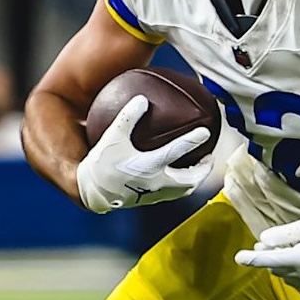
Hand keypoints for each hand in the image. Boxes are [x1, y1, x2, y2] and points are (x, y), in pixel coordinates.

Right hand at [75, 95, 212, 213]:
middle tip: (208, 156)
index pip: (177, 151)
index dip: (193, 141)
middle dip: (203, 169)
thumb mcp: (112, 137)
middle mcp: (156, 183)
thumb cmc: (101, 163)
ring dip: (194, 179)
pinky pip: (171, 194)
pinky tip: (175, 175)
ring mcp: (154, 194)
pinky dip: (180, 185)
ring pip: (183, 190)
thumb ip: (127, 117)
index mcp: (149, 165)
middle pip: (190, 179)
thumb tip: (142, 98)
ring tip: (198, 168)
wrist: (90, 192)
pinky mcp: (149, 200)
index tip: (206, 132)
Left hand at [235, 215, 299, 295]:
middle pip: (277, 267)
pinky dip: (297, 272)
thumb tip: (263, 241)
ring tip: (298, 249)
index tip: (239, 257)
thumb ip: (284, 234)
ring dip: (285, 264)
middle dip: (271, 257)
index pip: (270, 259)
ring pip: (287, 276)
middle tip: (272, 242)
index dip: (253, 259)